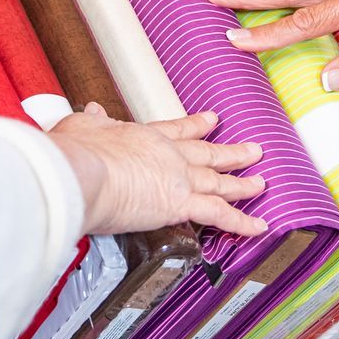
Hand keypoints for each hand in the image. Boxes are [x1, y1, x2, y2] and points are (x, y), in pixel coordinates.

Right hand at [49, 105, 266, 237]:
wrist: (81, 171)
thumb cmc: (77, 152)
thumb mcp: (82, 127)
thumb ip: (91, 121)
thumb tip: (92, 111)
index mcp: (145, 137)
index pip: (178, 130)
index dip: (197, 126)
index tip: (211, 121)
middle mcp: (168, 155)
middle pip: (208, 153)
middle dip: (232, 152)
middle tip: (253, 150)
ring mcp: (178, 179)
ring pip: (219, 181)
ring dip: (243, 183)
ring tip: (261, 184)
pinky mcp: (180, 204)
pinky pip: (219, 215)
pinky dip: (241, 222)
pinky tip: (257, 226)